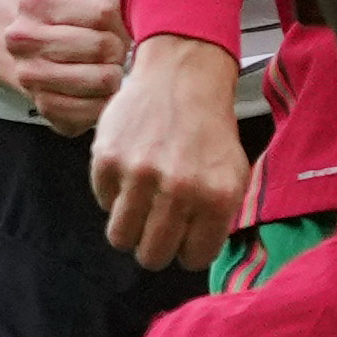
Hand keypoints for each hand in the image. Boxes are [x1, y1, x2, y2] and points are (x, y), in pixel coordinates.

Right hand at [6, 0, 129, 135]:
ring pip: (102, 80)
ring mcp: (31, 78)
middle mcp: (24, 40)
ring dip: (115, 73)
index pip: (102, 11)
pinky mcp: (46, 110)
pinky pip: (93, 111)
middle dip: (118, 45)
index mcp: (34, 1)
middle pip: (103, 46)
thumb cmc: (69, 10)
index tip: (110, 19)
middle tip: (113, 45)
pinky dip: (105, 100)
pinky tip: (99, 89)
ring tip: (107, 65)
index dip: (116, 16)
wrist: (31, 48)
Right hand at [86, 33, 247, 268]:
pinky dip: (114, 194)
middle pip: (152, 256)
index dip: (188, 250)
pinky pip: (103, 203)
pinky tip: (131, 172)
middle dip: (155, 247)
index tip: (186, 237)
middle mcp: (178, 189)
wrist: (183, 77)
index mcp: (216, 197)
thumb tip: (193, 255)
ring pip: (121, 237)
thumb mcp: (233, 174)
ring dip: (130, 227)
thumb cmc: (208, 129)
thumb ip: (218, 219)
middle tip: (159, 227)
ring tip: (142, 205)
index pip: (194, 258)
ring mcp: (139, 174)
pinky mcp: (108, 159)